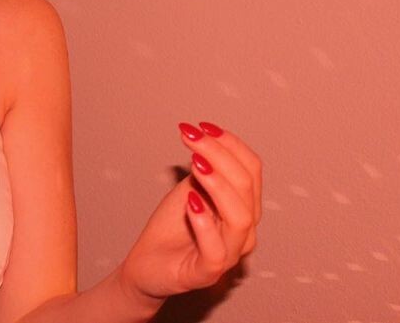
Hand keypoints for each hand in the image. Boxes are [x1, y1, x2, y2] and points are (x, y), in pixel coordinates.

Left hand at [116, 121, 262, 303]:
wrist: (147, 263)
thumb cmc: (172, 227)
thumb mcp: (189, 189)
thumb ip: (204, 170)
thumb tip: (206, 139)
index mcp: (244, 207)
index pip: (252, 169)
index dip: (230, 144)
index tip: (203, 126)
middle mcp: (243, 231)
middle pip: (247, 186)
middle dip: (219, 154)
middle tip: (191, 137)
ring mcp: (229, 255)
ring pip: (240, 217)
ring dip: (218, 184)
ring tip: (195, 164)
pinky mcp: (207, 273)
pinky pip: (217, 251)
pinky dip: (205, 224)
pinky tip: (190, 203)